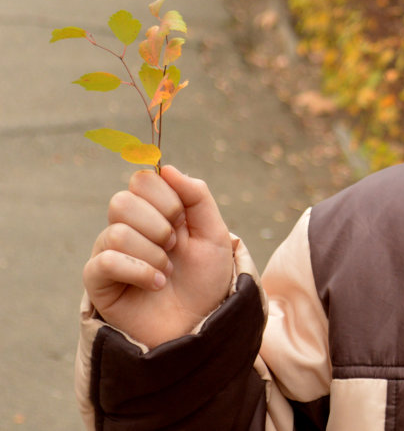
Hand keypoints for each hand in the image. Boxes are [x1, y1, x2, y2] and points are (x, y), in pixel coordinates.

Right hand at [83, 166, 233, 348]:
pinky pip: (105, 261)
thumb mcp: (214, 234)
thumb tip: (167, 168)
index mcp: (154, 212)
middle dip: (158, 224)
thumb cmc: (206, 281)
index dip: (165, 196)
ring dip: (153, 253)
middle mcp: (128, 229)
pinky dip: (139, 270)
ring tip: (168, 272)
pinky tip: (156, 284)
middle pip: (121, 201)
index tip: (183, 219)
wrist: (200, 324)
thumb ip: (197, 196)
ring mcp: (111, 254)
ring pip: (117, 233)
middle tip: (174, 246)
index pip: (141, 179)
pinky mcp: (99, 281)